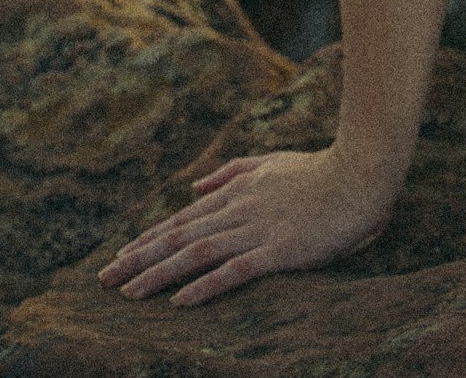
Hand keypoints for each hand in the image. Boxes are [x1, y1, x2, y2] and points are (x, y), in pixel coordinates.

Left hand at [96, 146, 394, 307]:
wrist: (361, 172)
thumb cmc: (320, 168)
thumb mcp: (271, 161)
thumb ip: (232, 171)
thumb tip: (194, 187)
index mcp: (237, 191)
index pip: (183, 219)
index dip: (148, 239)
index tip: (120, 258)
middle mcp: (239, 209)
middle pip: (180, 236)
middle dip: (139, 259)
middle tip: (105, 280)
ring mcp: (257, 229)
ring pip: (197, 254)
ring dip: (160, 274)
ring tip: (129, 294)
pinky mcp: (278, 250)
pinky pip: (235, 271)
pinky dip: (206, 287)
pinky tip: (181, 302)